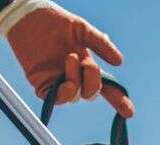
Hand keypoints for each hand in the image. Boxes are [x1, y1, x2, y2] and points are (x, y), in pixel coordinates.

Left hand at [0, 1, 133, 117]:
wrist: (29, 17)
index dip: (118, 100)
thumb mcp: (82, 29)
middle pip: (91, 93)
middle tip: (88, 63)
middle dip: (93, 82)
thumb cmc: (55, 21)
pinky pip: (57, 98)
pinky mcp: (42, 84)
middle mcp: (74, 76)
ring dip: (77, 79)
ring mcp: (58, 81)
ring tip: (69, 57)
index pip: (105, 87)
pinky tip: (66, 78)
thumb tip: (119, 62)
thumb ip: (101, 44)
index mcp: (86, 65)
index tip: (129, 112)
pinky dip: (65, 92)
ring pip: (75, 96)